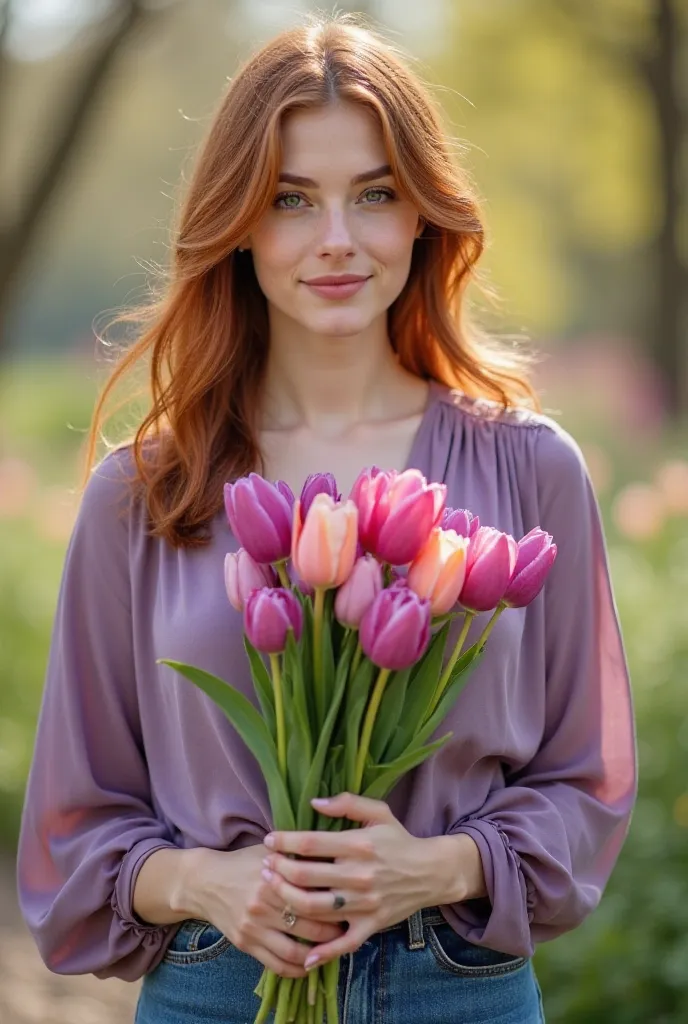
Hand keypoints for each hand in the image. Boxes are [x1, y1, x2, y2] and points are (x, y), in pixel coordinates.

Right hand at [187, 844, 344, 977]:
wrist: (205, 882)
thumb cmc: (244, 862)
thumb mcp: (269, 851)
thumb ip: (297, 854)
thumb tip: (333, 853)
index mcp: (273, 878)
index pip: (314, 894)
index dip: (336, 901)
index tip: (351, 902)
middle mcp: (263, 905)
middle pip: (309, 925)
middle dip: (333, 929)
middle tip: (348, 927)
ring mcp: (254, 928)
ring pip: (295, 951)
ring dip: (318, 953)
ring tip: (333, 948)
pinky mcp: (246, 944)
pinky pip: (276, 965)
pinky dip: (297, 969)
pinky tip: (310, 964)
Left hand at [261, 793, 459, 969]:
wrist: (430, 872)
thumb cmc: (398, 840)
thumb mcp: (379, 812)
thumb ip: (347, 803)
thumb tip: (314, 802)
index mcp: (358, 844)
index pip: (311, 843)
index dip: (285, 841)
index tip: (268, 840)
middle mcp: (359, 875)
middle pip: (306, 875)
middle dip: (279, 870)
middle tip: (264, 865)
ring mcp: (364, 903)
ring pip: (315, 908)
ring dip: (288, 900)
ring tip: (272, 891)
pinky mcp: (371, 925)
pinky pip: (344, 943)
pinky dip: (323, 952)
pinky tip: (304, 955)